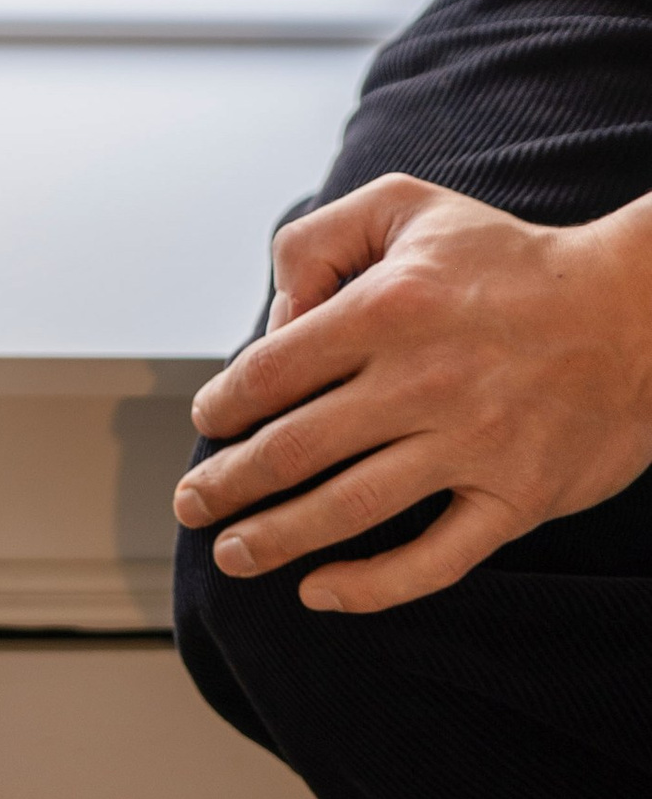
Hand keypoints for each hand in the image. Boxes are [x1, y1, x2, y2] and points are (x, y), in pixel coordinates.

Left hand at [174, 172, 651, 613]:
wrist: (635, 312)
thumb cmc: (509, 260)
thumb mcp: (407, 205)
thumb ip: (321, 240)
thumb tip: (275, 317)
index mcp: (388, 307)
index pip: (274, 370)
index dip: (225, 406)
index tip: (206, 425)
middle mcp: (423, 381)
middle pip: (295, 448)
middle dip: (229, 484)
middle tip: (191, 506)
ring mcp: (472, 446)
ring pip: (348, 508)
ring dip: (277, 538)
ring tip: (233, 553)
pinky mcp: (517, 498)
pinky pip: (434, 559)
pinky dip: (371, 585)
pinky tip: (321, 592)